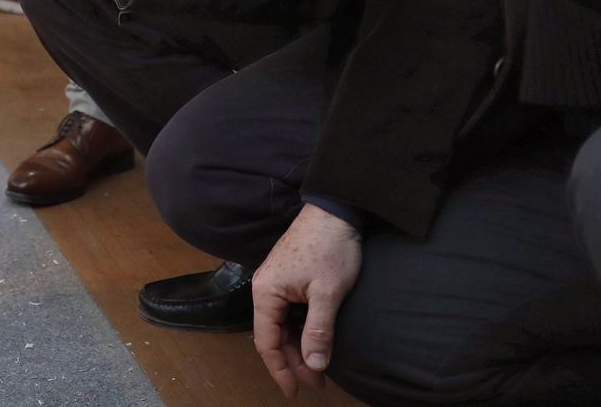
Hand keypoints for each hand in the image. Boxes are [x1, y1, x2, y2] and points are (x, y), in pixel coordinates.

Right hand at [253, 204, 362, 397]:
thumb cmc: (330, 249)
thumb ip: (318, 331)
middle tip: (316, 383)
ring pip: (281, 325)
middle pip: (272, 335)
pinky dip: (300, 330)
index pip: (266, 341)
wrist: (336, 211)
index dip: (280, 369)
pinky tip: (315, 341)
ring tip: (318, 367)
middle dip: (292, 361)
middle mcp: (265, 288)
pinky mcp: (289, 278)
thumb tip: (313, 367)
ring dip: (297, 347)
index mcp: (266, 292)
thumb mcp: (328, 294)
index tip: (295, 392)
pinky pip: (288, 313)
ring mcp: (276, 282)